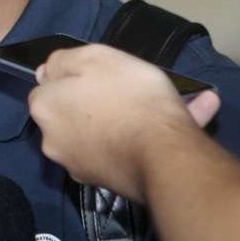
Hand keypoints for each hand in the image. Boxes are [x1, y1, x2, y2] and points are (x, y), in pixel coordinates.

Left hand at [28, 44, 220, 201]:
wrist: (164, 156)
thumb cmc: (128, 96)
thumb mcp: (96, 58)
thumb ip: (64, 61)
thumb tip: (45, 71)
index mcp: (45, 109)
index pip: (48, 88)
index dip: (74, 77)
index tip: (101, 75)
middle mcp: (53, 142)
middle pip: (75, 112)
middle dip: (103, 98)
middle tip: (136, 86)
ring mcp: (79, 166)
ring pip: (107, 130)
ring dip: (133, 117)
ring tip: (176, 100)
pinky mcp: (108, 182)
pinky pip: (126, 150)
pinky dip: (147, 136)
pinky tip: (194, 115)